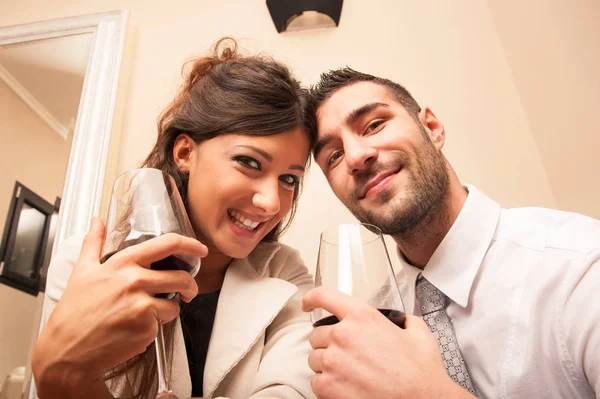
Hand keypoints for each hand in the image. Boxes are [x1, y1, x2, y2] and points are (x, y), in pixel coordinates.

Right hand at [32, 217, 207, 394]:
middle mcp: (135, 280)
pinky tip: (135, 328)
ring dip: (170, 308)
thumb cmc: (74, 313)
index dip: (191, 245)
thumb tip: (98, 221)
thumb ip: (94, 243)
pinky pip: (165, 323)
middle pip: (182, 277)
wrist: (68, 351)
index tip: (200, 249)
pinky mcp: (147, 327)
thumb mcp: (82, 271)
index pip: (168, 244)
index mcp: (123, 263)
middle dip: (190, 285)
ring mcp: (142, 304)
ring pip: (176, 303)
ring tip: (150, 313)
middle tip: (187, 291)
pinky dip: (156, 326)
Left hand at [302, 286, 473, 398]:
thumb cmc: (421, 373)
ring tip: (349, 373)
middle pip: (317, 334)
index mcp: (362, 316)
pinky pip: (316, 381)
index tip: (308, 303)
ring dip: (327, 364)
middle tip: (347, 354)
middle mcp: (343, 335)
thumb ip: (404, 321)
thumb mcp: (419, 333)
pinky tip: (346, 387)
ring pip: (315, 358)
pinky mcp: (328, 387)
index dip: (312, 298)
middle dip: (329, 343)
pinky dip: (327, 385)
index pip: (325, 296)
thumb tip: (402, 321)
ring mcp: (333, 362)